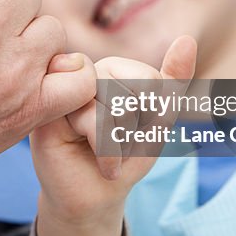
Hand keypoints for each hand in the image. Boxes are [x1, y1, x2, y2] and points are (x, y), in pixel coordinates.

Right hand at [32, 36, 196, 225]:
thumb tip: (187, 39)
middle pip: (130, 91)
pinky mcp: (48, 116)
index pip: (149, 78)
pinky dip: (109, 151)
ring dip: (124, 143)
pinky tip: (104, 165)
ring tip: (111, 154)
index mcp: (110, 69)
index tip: (139, 129)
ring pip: (113, 106)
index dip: (153, 113)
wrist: (97, 197)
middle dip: (136, 129)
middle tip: (122, 144)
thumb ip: (173, 81)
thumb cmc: (126, 155)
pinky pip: (93, 120)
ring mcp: (62, 92)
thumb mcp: (158, 118)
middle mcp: (83, 74)